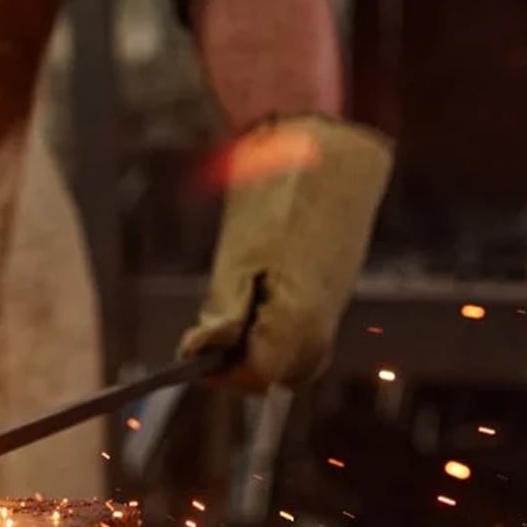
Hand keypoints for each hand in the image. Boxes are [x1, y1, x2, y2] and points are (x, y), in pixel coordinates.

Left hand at [179, 115, 392, 391]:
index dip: (221, 374)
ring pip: (293, 357)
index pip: (256, 377)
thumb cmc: (277, 196)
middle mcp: (323, 323)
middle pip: (276, 375)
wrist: (324, 149)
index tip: (192, 356)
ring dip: (257, 349)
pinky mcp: (334, 291)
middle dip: (239, 365)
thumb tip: (199, 353)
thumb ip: (222, 311)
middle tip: (206, 338)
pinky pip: (304, 333)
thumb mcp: (237, 255)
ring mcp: (333, 307)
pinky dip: (276, 331)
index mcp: (299, 319)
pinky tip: (254, 302)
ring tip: (228, 316)